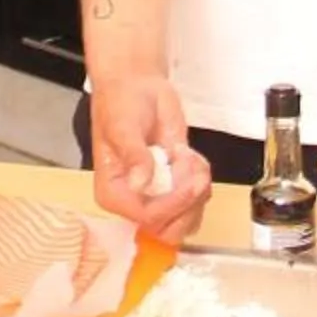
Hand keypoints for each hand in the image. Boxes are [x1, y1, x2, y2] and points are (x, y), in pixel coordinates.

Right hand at [88, 70, 212, 242]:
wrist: (137, 86)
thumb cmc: (121, 103)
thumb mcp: (123, 126)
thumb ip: (133, 155)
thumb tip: (140, 183)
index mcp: (113, 193)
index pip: (146, 218)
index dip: (171, 204)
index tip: (185, 178)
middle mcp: (134, 201)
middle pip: (168, 230)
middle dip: (188, 203)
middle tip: (193, 171)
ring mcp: (158, 195)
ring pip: (187, 220)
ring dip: (199, 191)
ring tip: (190, 158)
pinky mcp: (176, 185)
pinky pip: (198, 201)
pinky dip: (203, 181)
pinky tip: (191, 156)